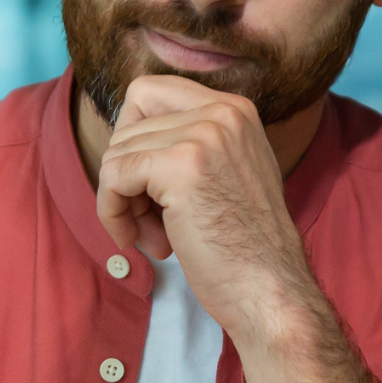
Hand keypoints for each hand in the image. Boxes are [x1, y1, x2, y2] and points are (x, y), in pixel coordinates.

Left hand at [97, 75, 317, 339]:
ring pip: (117, 152)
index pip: (150, 91)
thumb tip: (125, 134)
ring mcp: (204, 134)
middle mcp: (223, 110)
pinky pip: (112, 176)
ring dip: (121, 200)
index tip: (145, 181)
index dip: (134, 136)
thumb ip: (192, 143)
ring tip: (153, 235)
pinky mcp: (181, 165)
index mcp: (235, 108)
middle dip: (127, 172)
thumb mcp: (228, 172)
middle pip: (129, 121)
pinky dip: (111, 212)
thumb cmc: (244, 246)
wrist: (270, 291)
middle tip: (148, 217)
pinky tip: (138, 240)